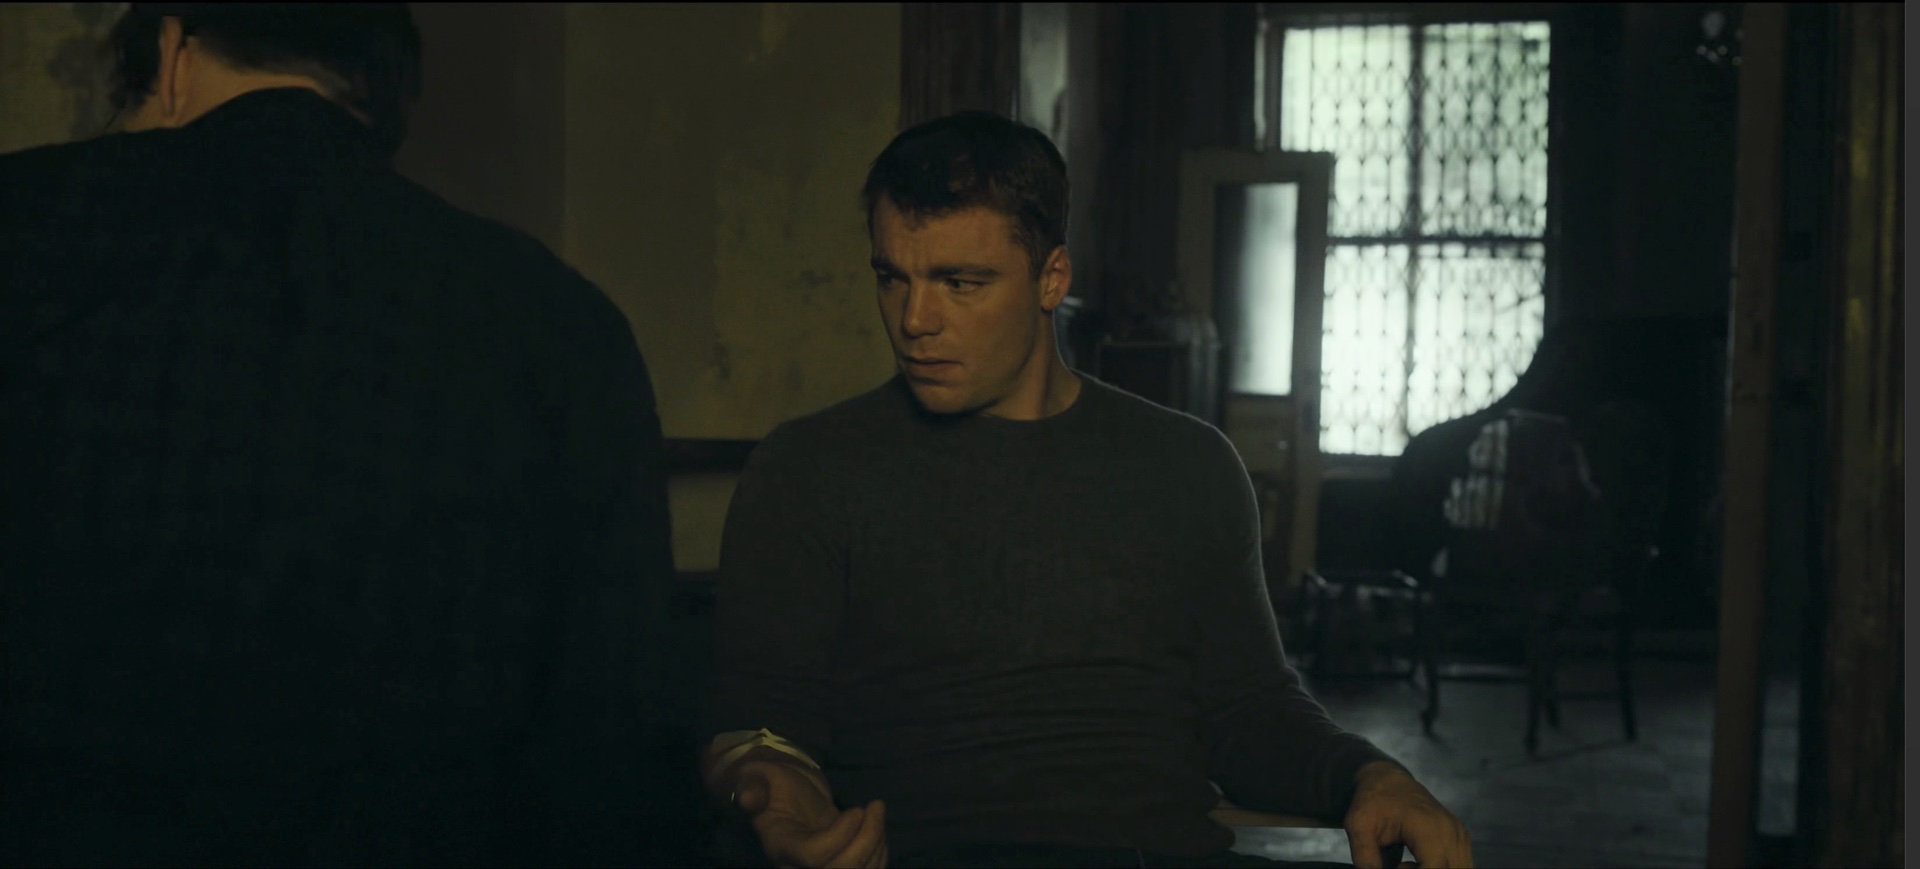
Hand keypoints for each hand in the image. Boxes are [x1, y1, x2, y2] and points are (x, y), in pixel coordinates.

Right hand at [734, 760, 888, 868]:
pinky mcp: (841, 864)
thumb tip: (750, 798)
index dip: (840, 837)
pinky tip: (878, 825)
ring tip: (877, 810)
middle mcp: (800, 866)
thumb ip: (751, 788)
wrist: (784, 796)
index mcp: (781, 846)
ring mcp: (823, 867)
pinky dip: (881, 850)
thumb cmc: (770, 785)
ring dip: (877, 842)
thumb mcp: (754, 779)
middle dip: (866, 841)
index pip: (814, 856)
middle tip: (876, 806)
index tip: (857, 809)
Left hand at [1344, 761, 1472, 867]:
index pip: (1434, 868)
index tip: (1398, 866)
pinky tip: (1419, 863)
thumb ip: (1366, 856)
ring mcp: (1459, 834)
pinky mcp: (1461, 838)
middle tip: (1401, 865)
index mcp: (1427, 826)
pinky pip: (1460, 864)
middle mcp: (1450, 830)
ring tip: (1409, 865)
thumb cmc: (1373, 801)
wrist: (1388, 781)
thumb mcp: (1358, 826)